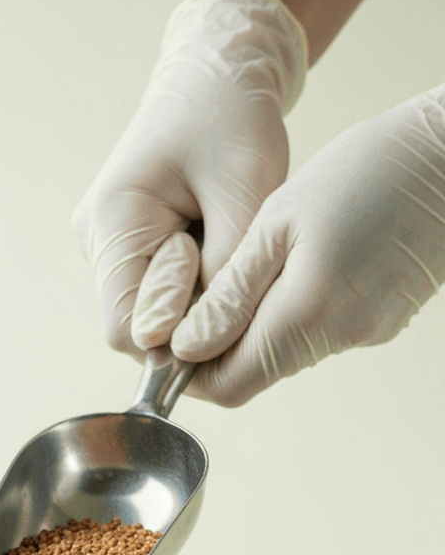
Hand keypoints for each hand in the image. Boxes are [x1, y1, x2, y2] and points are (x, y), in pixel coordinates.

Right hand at [72, 0, 306, 357]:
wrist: (216, 73)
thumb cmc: (233, 119)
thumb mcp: (245, 187)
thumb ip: (224, 270)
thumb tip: (205, 342)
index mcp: (113, 220)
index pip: (127, 328)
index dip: (177, 331)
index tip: (223, 289)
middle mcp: (96, 240)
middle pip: (135, 326)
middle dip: (188, 316)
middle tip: (233, 267)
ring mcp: (105, 246)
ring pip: (147, 314)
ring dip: (191, 300)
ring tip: (222, 243)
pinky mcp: (125, 247)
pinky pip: (154, 293)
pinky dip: (190, 286)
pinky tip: (212, 244)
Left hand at [172, 88, 444, 404]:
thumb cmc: (371, 169)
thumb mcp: (280, 220)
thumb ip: (231, 292)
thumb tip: (185, 349)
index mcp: (305, 317)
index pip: (228, 386)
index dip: (190, 373)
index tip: (170, 338)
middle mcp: (338, 338)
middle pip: (255, 373)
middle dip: (219, 347)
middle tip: (202, 292)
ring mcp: (366, 332)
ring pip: (287, 352)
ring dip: (257, 324)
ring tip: (254, 262)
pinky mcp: (384, 319)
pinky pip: (322, 330)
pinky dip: (296, 308)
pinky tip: (301, 258)